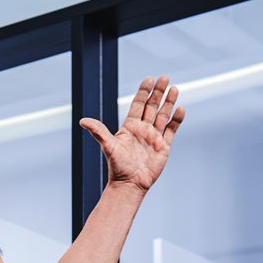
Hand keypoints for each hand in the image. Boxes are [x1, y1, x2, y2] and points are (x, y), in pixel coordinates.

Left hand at [79, 76, 185, 194]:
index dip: (144, 91)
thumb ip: (98, 132)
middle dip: (158, 92)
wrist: (130, 184)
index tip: (149, 79)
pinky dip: (176, 120)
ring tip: (174, 89)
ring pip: (163, 115)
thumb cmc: (117, 167)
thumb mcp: (108, 146)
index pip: (138, 104)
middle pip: (152, 106)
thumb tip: (82, 121)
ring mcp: (154, 137)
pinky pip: (171, 130)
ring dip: (169, 102)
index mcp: (130, 126)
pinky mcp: (163, 146)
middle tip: (165, 78)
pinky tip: (180, 109)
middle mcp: (143, 129)